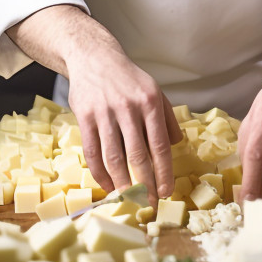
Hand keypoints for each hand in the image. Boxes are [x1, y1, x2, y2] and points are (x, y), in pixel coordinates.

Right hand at [65, 39, 181, 202]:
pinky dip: (100, 173)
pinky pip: (92, 152)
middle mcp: (129, 108)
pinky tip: (107, 184)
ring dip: (121, 183)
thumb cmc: (128, 79)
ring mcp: (105, 113)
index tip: (166, 192)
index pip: (160, 145)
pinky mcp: (85, 117)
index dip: (164, 172)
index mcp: (150, 102)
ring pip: (114, 157)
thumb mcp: (155, 91)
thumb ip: (166, 118)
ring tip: (128, 199)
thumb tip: (177, 145)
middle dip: (145, 184)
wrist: (95, 58)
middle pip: (138, 155)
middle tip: (148, 203)